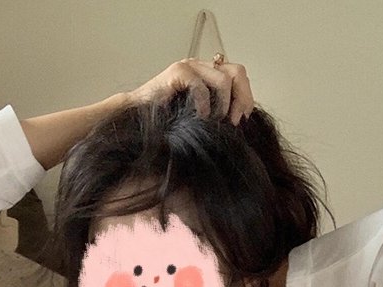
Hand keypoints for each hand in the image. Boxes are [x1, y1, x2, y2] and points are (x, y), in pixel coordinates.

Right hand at [128, 58, 254, 125]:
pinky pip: (202, 86)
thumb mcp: (200, 118)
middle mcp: (201, 66)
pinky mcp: (177, 72)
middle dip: (241, 99)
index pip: (239, 76)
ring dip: (224, 105)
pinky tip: (198, 118)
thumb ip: (218, 113)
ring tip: (216, 122)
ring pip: (224, 78)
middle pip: (237, 72)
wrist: (137, 119)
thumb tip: (242, 123)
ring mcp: (190, 66)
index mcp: (209, 75)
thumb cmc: (167, 123)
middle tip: (235, 122)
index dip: (246, 97)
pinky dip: (204, 105)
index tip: (243, 121)